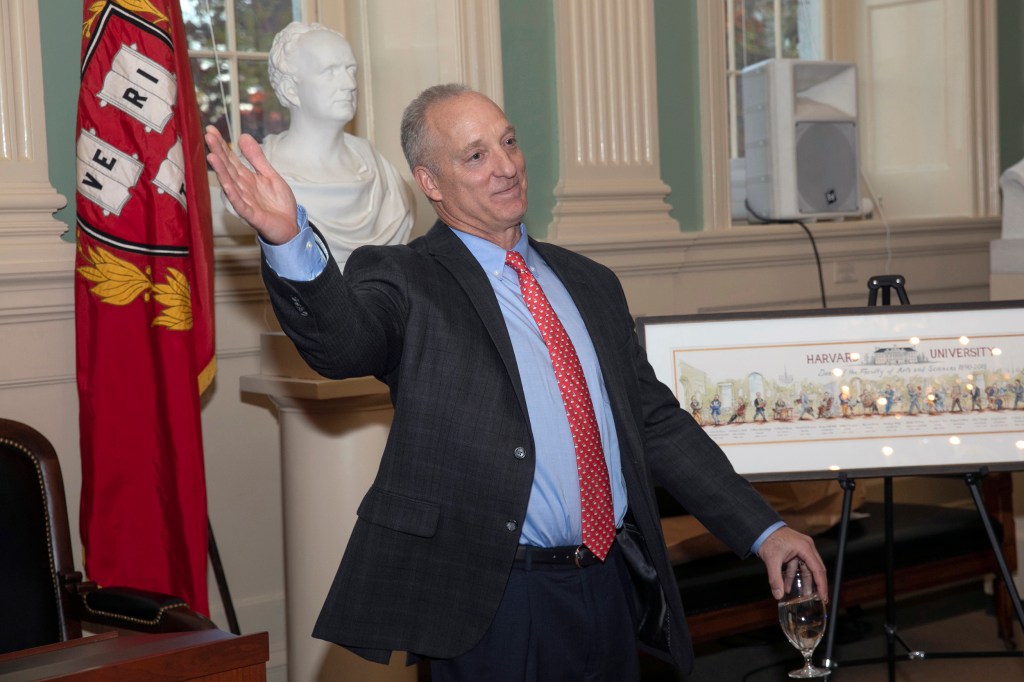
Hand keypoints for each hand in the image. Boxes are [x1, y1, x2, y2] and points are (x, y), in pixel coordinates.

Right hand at [204, 126, 298, 244]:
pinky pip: (241, 204)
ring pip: (231, 184)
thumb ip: (256, 158)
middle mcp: (242, 188)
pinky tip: (227, 185)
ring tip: (211, 156)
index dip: (222, 145)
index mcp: (246, 178)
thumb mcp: (270, 175)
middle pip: (228, 168)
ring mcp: (245, 201)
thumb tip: (243, 136)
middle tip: (208, 135)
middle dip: (218, 152)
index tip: (211, 129)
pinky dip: (234, 195)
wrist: (290, 226)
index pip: (231, 159)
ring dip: (221, 171)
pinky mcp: (251, 215)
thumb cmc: (278, 203)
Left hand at [757, 526, 828, 601]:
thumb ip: (776, 579)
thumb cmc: (768, 539)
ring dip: (802, 582)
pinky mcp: (794, 551)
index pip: (818, 569)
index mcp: (805, 548)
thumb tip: (778, 595)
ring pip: (805, 569)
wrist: (760, 528)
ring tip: (802, 596)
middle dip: (815, 585)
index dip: (821, 585)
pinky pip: (796, 566)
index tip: (823, 597)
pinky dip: (792, 576)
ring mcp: (801, 549)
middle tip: (818, 599)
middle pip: (815, 569)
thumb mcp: (772, 560)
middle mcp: (806, 548)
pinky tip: (787, 587)